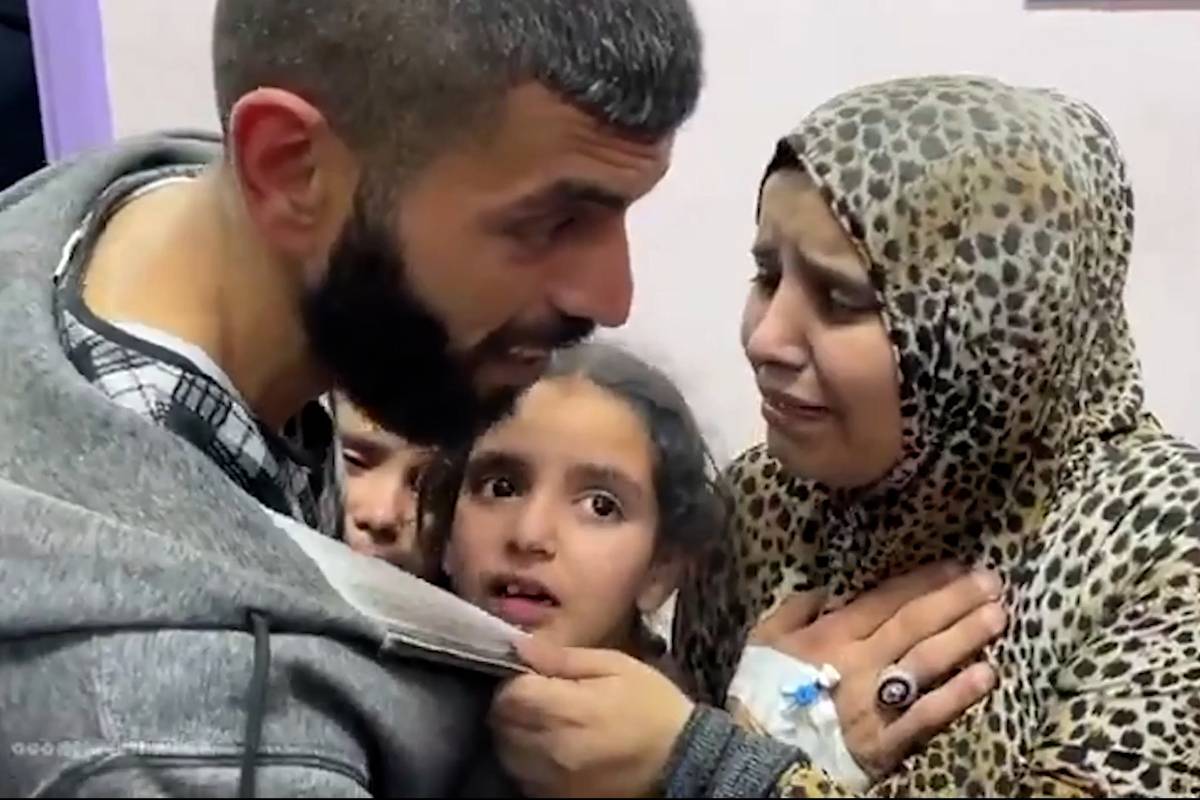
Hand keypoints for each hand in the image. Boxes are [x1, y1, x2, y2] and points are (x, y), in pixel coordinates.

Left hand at [490, 637, 693, 796]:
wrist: (682, 760)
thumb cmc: (651, 704)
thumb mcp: (616, 665)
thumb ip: (564, 657)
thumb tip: (520, 645)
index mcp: (567, 710)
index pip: (509, 694)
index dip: (515, 681)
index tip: (532, 676)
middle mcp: (551, 749)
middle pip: (501, 724)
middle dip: (512, 706)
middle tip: (538, 696)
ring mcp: (553, 780)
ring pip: (507, 753)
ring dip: (516, 734)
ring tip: (543, 723)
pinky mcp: (559, 799)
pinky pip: (523, 777)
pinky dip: (528, 761)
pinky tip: (551, 749)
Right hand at [748, 560, 1004, 779]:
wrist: (758, 754)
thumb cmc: (763, 691)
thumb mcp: (764, 639)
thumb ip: (795, 608)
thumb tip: (826, 587)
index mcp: (831, 635)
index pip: (885, 600)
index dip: (922, 581)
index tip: (956, 565)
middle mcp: (860, 661)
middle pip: (914, 624)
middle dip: (955, 600)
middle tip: (993, 581)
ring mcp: (876, 701)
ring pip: (927, 661)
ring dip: (965, 636)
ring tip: (998, 616)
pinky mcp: (887, 739)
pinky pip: (927, 714)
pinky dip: (958, 694)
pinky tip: (988, 675)